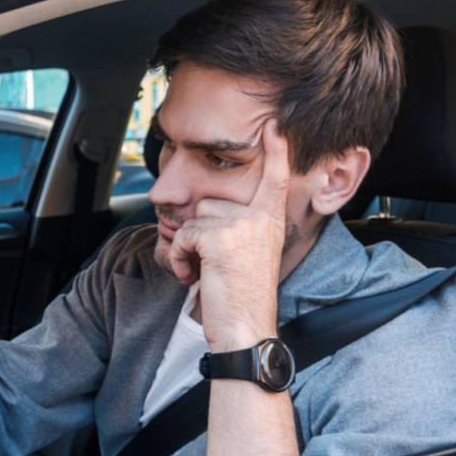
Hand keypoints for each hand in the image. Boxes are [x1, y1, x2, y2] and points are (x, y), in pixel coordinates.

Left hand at [168, 120, 288, 350]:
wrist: (246, 329)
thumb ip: (237, 228)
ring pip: (193, 218)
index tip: (275, 126)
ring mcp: (242, 225)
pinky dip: (179, 257)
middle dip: (199, 231)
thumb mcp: (248, 255)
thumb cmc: (242, 298)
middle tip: (209, 265)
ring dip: (187, 246)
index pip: (275, 178)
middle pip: (209, 201)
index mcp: (271, 220)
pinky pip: (183, 235)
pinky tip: (193, 276)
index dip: (276, 151)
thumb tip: (203, 213)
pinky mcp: (220, 237)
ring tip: (202, 272)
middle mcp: (261, 217)